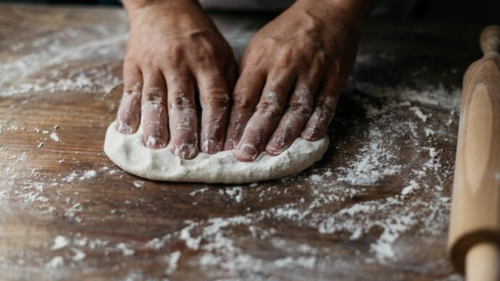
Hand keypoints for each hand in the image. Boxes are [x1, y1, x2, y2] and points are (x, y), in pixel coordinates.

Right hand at [117, 0, 237, 158]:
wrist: (163, 5)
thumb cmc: (198, 35)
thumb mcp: (221, 51)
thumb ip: (226, 82)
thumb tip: (232, 119)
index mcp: (206, 60)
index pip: (213, 96)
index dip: (214, 124)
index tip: (215, 147)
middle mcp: (179, 62)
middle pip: (182, 101)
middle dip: (184, 130)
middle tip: (185, 153)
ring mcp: (154, 63)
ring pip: (154, 98)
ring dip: (155, 124)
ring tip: (156, 145)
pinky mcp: (133, 64)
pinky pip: (130, 90)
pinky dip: (127, 111)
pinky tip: (127, 129)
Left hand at [224, 0, 367, 160]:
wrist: (327, 10)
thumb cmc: (288, 33)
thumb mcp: (260, 48)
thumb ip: (249, 78)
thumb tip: (234, 113)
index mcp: (261, 58)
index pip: (243, 96)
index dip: (234, 123)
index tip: (226, 144)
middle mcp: (285, 65)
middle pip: (268, 104)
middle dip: (255, 133)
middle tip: (246, 155)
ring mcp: (312, 71)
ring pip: (297, 107)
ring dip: (285, 132)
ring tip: (273, 151)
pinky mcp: (334, 77)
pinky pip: (326, 103)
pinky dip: (318, 122)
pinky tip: (309, 137)